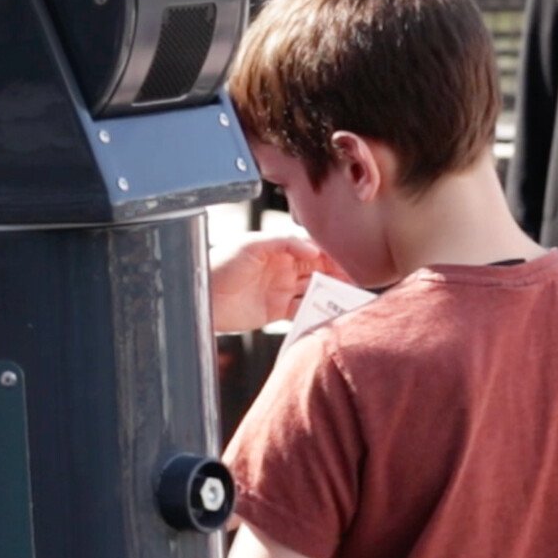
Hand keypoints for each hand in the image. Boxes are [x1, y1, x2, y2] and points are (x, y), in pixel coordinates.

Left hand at [209, 233, 339, 334]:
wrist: (200, 295)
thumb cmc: (220, 264)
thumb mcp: (251, 245)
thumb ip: (284, 242)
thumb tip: (315, 250)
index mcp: (278, 249)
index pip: (311, 250)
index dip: (331, 255)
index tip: (350, 261)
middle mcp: (281, 268)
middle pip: (317, 270)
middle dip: (337, 275)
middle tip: (357, 282)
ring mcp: (279, 290)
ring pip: (312, 291)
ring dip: (329, 294)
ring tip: (349, 300)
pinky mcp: (275, 311)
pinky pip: (300, 311)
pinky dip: (315, 312)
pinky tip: (328, 314)